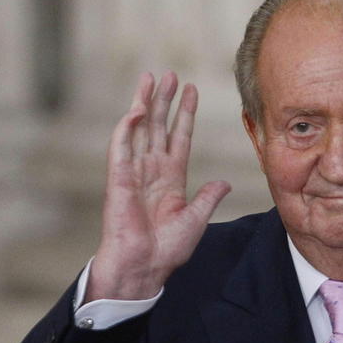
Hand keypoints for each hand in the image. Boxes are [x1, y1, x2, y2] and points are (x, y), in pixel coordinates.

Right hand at [85, 71, 230, 300]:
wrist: (144, 267)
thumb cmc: (167, 249)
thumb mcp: (196, 219)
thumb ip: (208, 197)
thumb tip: (224, 182)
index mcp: (171, 179)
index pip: (180, 137)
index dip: (185, 114)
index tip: (191, 90)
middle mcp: (152, 171)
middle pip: (159, 127)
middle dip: (165, 100)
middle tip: (170, 74)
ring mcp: (134, 172)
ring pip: (140, 130)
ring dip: (145, 103)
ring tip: (151, 79)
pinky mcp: (119, 179)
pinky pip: (121, 148)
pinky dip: (128, 128)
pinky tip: (137, 110)